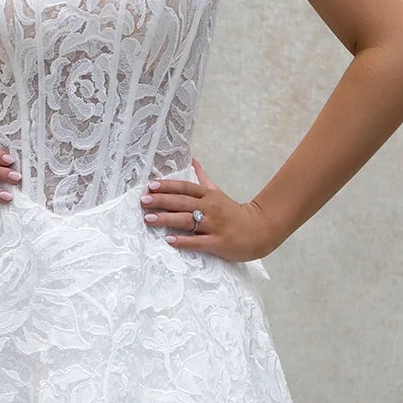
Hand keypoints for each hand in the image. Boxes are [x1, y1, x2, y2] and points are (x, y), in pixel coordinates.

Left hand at [140, 158, 275, 262]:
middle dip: (162, 200)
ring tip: (149, 218)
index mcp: (209, 195)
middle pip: (183, 202)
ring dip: (167, 219)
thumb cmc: (233, 212)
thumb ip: (203, 178)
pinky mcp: (218, 242)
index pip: (185, 188)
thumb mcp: (217, 192)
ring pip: (188, 220)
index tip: (151, 185)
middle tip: (144, 201)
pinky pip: (198, 242)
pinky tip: (169, 240)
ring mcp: (214, 225)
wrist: (258, 230)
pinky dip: (184, 241)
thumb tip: (192, 160)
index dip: (168, 186)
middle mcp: (210, 208)